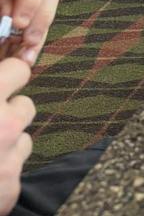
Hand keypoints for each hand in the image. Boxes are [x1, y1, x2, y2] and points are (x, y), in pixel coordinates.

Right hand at [0, 58, 33, 214]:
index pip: (19, 71)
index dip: (6, 77)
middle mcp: (2, 126)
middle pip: (25, 105)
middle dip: (7, 112)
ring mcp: (7, 160)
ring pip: (23, 139)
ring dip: (5, 143)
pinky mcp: (9, 188)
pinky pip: (15, 168)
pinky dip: (0, 171)